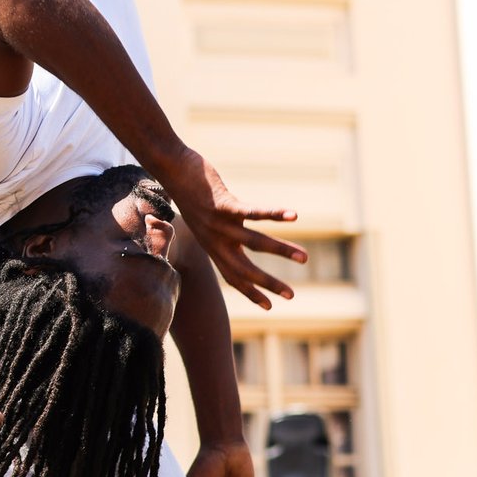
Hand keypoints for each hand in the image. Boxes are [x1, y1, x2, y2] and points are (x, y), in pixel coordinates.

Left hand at [160, 149, 303, 309]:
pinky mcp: (222, 203)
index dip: (250, 292)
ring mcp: (217, 223)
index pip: (232, 276)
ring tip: (304, 258)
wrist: (171, 168)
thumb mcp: (205, 217)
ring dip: (281, 251)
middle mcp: (215, 239)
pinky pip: (252, 212)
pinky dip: (273, 214)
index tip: (270, 307)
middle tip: (292, 296)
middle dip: (269, 284)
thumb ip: (222, 229)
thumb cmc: (192, 191)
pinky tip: (294, 216)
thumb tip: (237, 235)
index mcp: (213, 245)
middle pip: (244, 268)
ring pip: (253, 242)